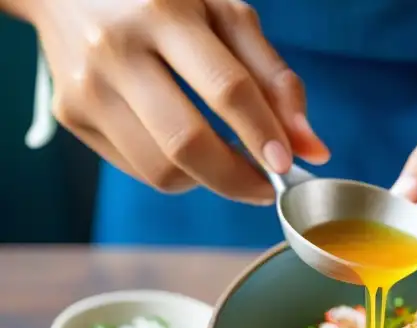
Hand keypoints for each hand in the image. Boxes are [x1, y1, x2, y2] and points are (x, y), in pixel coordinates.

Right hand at [29, 0, 328, 202]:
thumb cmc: (165, 1)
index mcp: (161, 12)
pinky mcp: (70, 115)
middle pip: (187, 143)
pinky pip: (140, 169)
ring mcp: (86, 87)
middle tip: (267, 186)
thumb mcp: (226, 17)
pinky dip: (177, 172)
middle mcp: (115, 49)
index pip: (225, 88)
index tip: (289, 166)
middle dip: (239, 179)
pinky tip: (186, 147)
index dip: (263, 135)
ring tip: (228, 161)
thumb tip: (311, 148)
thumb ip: (275, 79)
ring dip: (209, 180)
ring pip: (163, 170)